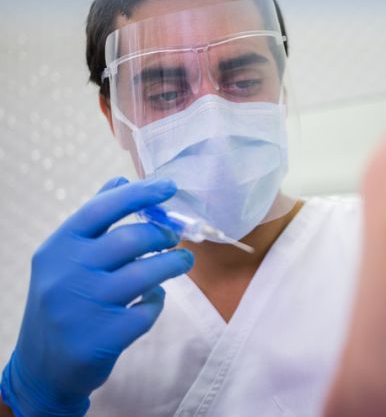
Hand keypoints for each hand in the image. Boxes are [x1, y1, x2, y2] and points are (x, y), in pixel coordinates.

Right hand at [1, 177, 193, 416]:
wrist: (41, 368)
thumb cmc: (61, 302)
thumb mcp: (65, 258)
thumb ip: (95, 219)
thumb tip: (121, 178)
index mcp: (58, 247)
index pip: (101, 208)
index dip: (138, 194)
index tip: (168, 186)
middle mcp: (66, 274)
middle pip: (131, 240)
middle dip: (162, 234)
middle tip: (174, 237)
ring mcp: (84, 308)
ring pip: (146, 274)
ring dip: (173, 263)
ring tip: (182, 260)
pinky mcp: (102, 338)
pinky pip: (147, 310)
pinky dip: (157, 301)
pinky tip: (153, 298)